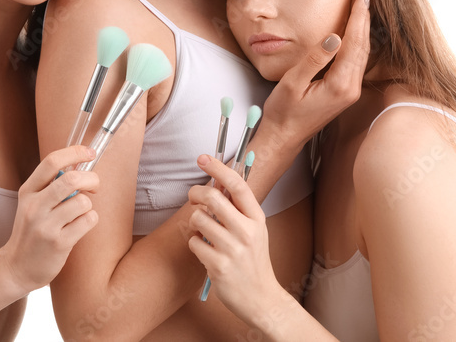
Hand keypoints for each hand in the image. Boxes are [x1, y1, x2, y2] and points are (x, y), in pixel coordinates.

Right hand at [0, 144, 99, 292]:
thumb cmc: (31, 232)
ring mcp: (45, 225)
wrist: (17, 267)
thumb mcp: (32, 204)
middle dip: (92, 179)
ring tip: (79, 214)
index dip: (75, 152)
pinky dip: (90, 220)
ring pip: (83, 201)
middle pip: (71, 179)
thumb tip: (81, 166)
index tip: (90, 153)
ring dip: (88, 205)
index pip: (52, 161)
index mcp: (28, 191)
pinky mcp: (58, 243)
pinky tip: (80, 226)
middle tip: (94, 187)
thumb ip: (51, 186)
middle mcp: (34, 206)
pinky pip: (87, 221)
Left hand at [186, 156, 280, 316]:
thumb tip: (217, 180)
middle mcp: (246, 231)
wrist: (261, 298)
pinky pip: (193, 242)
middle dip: (195, 192)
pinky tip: (205, 251)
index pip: (237, 185)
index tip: (202, 158)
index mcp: (256, 218)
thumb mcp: (254, 230)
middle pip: (212, 197)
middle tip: (193, 197)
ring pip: (198, 218)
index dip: (218, 167)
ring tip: (204, 232)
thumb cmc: (253, 260)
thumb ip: (238, 208)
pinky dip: (195, 243)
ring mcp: (232, 249)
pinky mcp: (218, 265)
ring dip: (195, 222)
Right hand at [264, 0, 370, 144]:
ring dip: (362, 27)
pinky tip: (354, 29)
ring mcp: (350, 90)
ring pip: (362, 52)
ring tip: (361, 4)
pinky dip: (357, 40)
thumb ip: (315, 59)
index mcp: (340, 84)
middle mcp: (351, 88)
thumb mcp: (293, 82)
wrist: (284, 136)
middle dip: (364, 17)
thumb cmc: (284, 111)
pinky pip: (356, 60)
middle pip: (363, 45)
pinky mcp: (345, 91)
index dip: (358, 16)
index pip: (354, 42)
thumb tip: (335, 35)